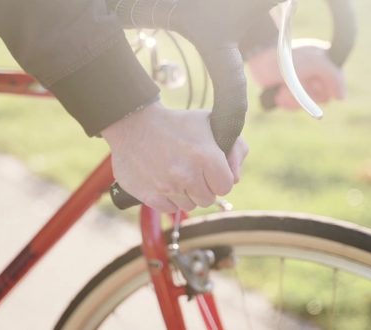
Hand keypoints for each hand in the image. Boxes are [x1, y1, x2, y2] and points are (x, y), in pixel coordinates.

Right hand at [102, 102, 248, 212]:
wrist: (133, 124)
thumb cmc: (176, 123)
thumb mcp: (210, 122)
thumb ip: (235, 147)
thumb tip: (237, 178)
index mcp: (206, 156)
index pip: (226, 186)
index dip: (220, 179)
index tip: (210, 171)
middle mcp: (187, 174)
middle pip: (208, 199)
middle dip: (203, 187)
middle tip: (192, 171)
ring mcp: (167, 187)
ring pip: (188, 205)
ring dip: (185, 193)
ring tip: (176, 173)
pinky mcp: (150, 195)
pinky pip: (169, 208)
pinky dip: (168, 198)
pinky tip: (163, 179)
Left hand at [247, 39, 345, 109]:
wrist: (262, 58)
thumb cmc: (290, 57)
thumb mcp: (316, 63)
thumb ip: (334, 77)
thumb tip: (341, 98)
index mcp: (324, 65)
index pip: (336, 84)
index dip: (327, 87)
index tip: (314, 82)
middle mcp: (314, 76)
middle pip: (322, 98)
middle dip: (309, 93)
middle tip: (300, 81)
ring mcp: (300, 85)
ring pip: (306, 105)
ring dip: (294, 98)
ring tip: (285, 87)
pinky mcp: (287, 92)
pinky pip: (292, 106)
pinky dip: (286, 101)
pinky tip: (280, 92)